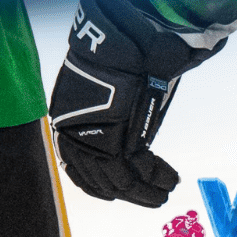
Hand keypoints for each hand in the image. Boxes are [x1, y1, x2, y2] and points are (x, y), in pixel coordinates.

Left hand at [49, 0, 224, 205]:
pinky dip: (155, 179)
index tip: (119, 189)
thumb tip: (116, 106)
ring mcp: (92, 138)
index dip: (98, 180)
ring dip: (143, 191)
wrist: (119, 39)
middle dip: (126, 191)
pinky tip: (170, 180)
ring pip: (117, 180)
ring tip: (162, 194)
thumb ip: (112, 106)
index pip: (76, 162)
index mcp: (67, 117)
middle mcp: (74, 132)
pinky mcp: (113, 140)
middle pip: (97, 176)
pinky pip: (134, 172)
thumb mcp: (108, 84)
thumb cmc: (116, 52)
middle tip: (151, 197)